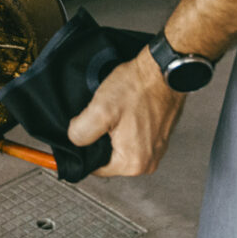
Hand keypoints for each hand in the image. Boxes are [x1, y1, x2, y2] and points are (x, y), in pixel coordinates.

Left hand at [67, 48, 186, 176]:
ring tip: (117, 110)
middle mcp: (149, 161)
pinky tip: (127, 109)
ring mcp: (156, 149)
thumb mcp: (99, 110)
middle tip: (104, 115)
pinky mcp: (159, 136)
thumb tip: (74, 140)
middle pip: (109, 157)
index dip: (86, 147)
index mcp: (133, 163)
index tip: (88, 127)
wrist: (161, 70)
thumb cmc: (138, 88)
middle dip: (101, 138)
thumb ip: (80, 132)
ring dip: (114, 130)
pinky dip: (127, 124)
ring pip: (121, 145)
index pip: (96, 167)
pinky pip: (134, 136)